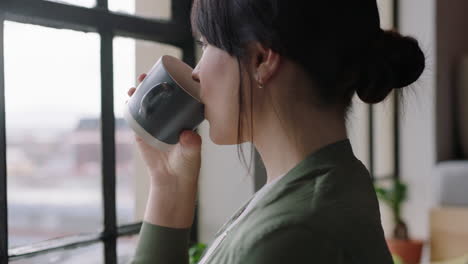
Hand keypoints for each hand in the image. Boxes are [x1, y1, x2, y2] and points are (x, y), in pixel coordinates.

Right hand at [127, 73, 201, 227]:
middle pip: (161, 94)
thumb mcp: (192, 153)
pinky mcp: (143, 132)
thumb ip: (191, 145)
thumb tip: (188, 135)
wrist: (170, 179)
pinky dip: (131, 106)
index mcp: (184, 117)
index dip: (174, 82)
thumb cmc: (187, 165)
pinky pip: (136, 116)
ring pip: (147, 102)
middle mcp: (170, 116)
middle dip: (153, 82)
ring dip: (141, 91)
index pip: (180, 95)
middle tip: (146, 76)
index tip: (169, 73)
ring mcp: (156, 122)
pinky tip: (128, 98)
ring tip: (136, 85)